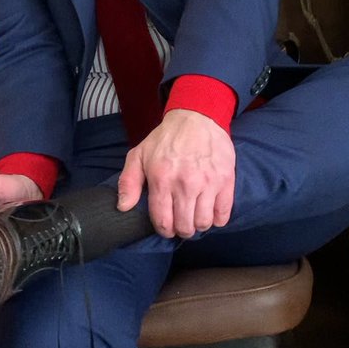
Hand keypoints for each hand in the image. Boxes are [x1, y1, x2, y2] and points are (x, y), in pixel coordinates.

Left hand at [117, 110, 235, 238]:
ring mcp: (208, 183)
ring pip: (203, 223)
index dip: (164, 230)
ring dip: (198, 225)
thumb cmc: (166, 139)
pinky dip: (217, 219)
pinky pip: (223, 214)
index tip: (166, 227)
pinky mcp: (225, 180)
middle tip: (181, 222)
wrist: (197, 117)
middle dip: (181, 229)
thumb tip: (123, 207)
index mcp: (162, 180)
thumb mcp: (139, 154)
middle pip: (185, 226)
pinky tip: (210, 212)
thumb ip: (128, 182)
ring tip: (195, 216)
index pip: (163, 221)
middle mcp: (185, 184)